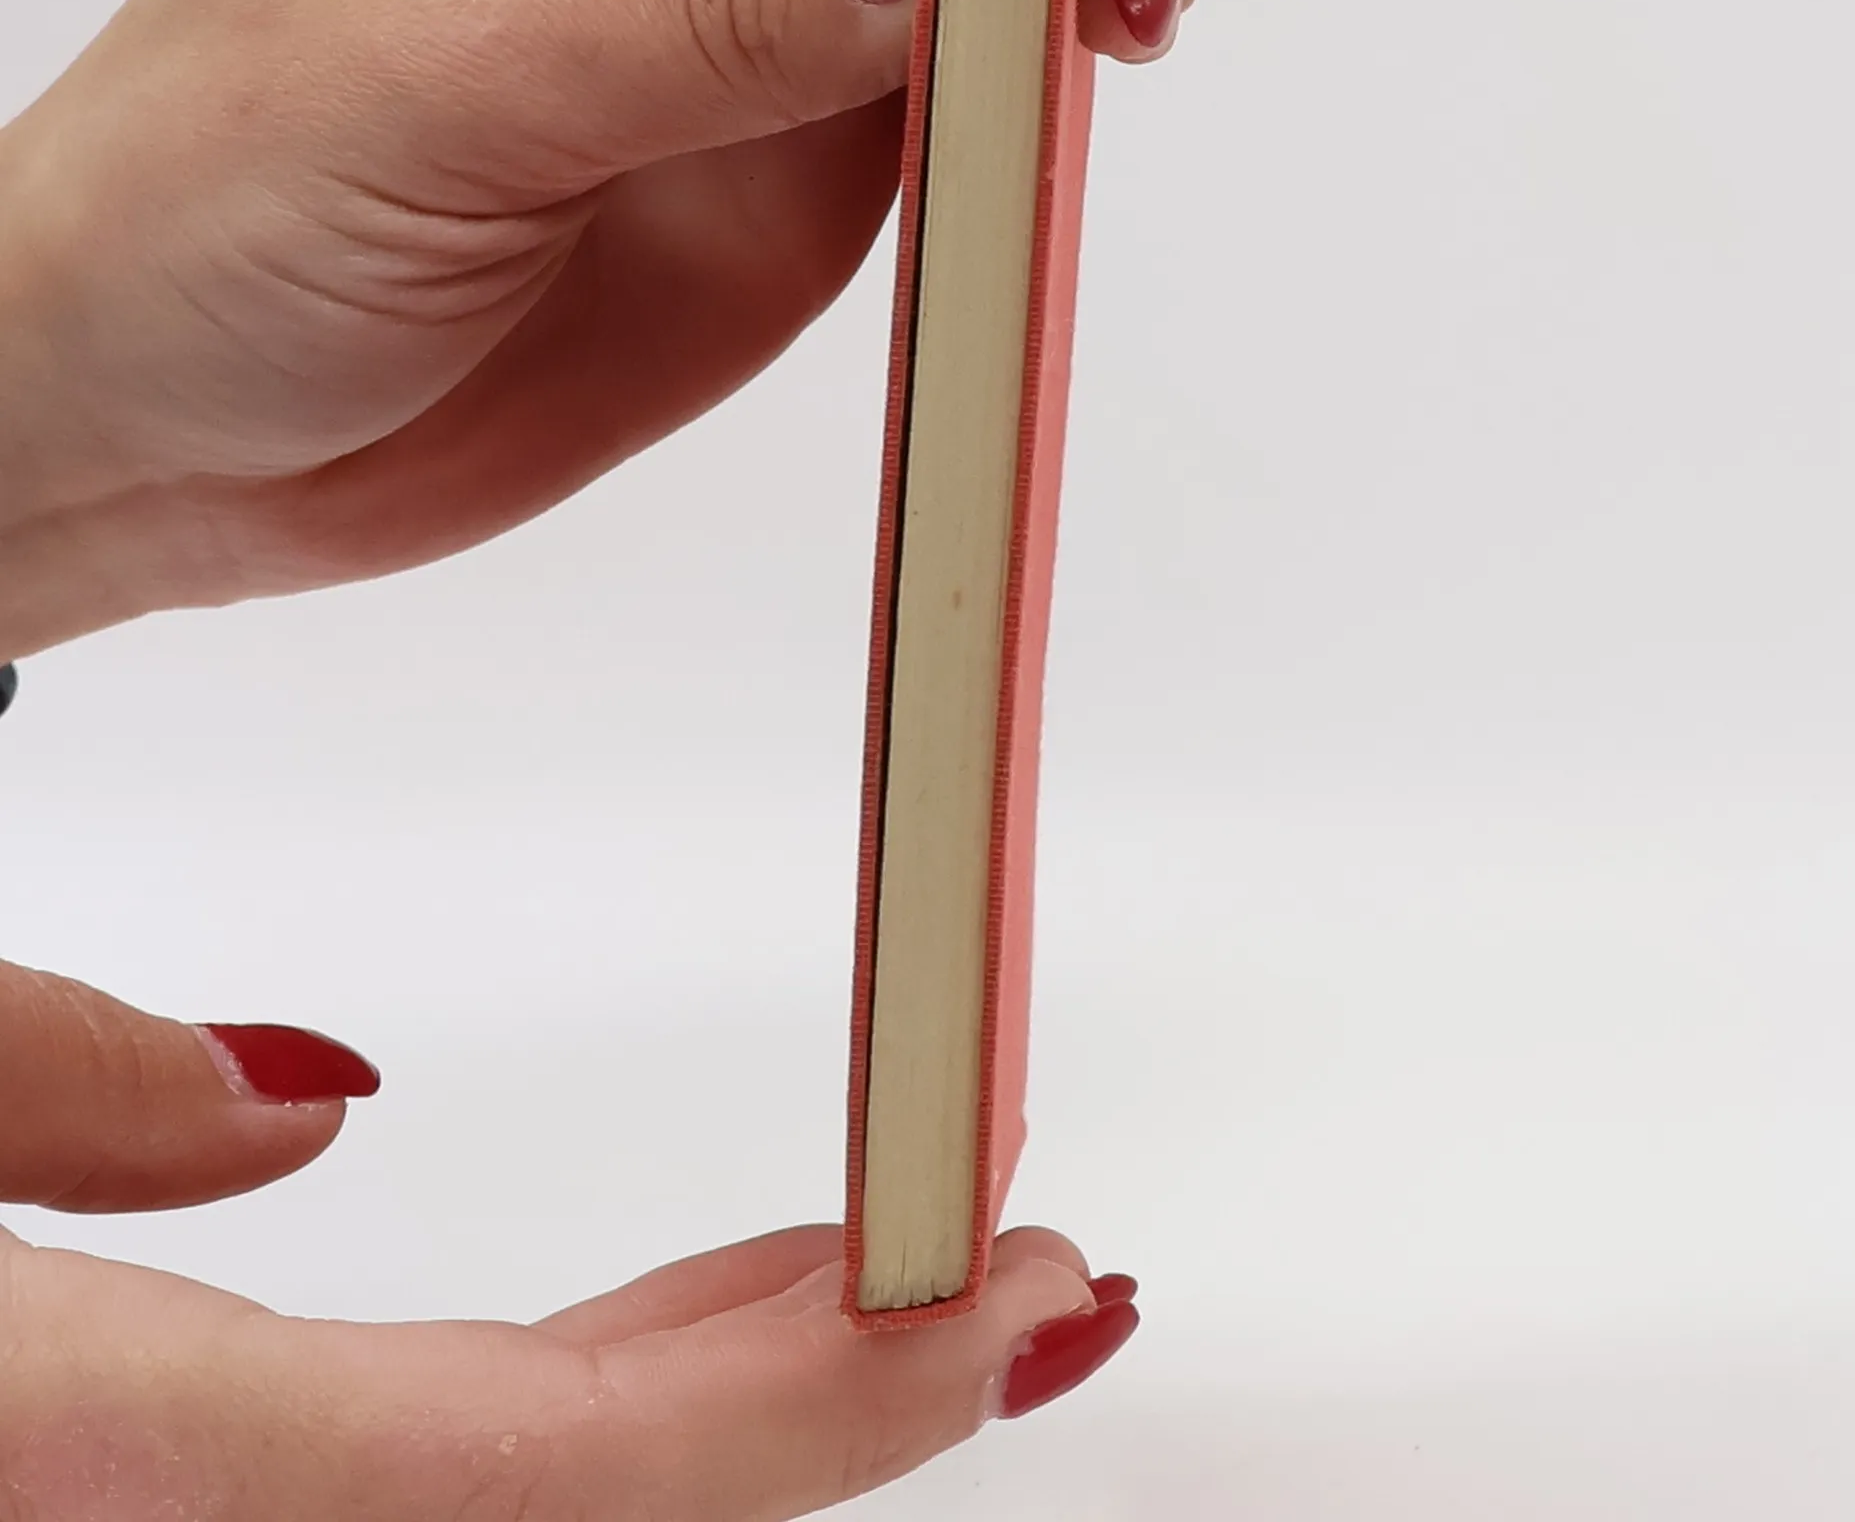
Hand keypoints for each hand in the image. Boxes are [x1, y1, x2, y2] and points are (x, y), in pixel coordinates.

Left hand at [0, 0, 1211, 659]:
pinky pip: (936, 138)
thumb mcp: (455, 83)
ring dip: (1071, 6)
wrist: (148, 425)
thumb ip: (717, 14)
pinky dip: (1021, 142)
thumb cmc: (206, 207)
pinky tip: (1061, 148)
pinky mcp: (771, 190)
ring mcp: (742, 46)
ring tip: (1132, 57)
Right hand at [0, 963, 1138, 1517]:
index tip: (1016, 1306)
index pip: (520, 1476)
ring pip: (511, 1478)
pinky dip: (594, 1383)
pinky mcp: (132, 1455)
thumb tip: (315, 1111)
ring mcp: (137, 1487)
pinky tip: (687, 1302)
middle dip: (824, 1404)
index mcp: (58, 1444)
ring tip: (890, 1260)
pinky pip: (427, 1449)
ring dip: (725, 1380)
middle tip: (1030, 1282)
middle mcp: (114, 1501)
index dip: (803, 1414)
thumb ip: (39, 1099)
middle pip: (562, 1500)